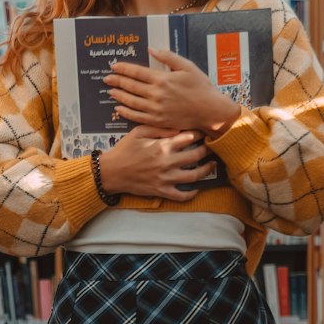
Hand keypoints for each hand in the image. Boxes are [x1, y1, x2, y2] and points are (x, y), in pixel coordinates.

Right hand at [98, 126, 217, 201]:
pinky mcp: (162, 191)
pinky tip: (197, 188)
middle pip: (196, 155)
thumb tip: (178, 128)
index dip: (200, 134)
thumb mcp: (138, 132)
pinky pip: (182, 196)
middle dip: (207, 150)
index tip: (205, 132)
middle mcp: (167, 162)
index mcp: (162, 145)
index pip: (189, 137)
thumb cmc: (124, 150)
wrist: (111, 172)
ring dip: (207, 170)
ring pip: (194, 176)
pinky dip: (192, 193)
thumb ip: (159, 128)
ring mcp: (165, 178)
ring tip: (212, 165)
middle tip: (212, 147)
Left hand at [105, 47, 240, 136]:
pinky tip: (119, 108)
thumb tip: (151, 49)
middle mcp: (156, 95)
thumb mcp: (187, 66)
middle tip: (106, 78)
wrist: (210, 111)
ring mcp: (156, 110)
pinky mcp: (158, 121)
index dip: (123, 68)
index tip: (114, 66)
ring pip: (131, 102)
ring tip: (110, 91)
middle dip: (117, 81)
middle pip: (130, 86)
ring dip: (119, 96)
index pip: (136, 72)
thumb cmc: (201, 87)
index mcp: (162, 79)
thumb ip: (168, 57)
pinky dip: (126, 112)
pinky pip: (137, 117)